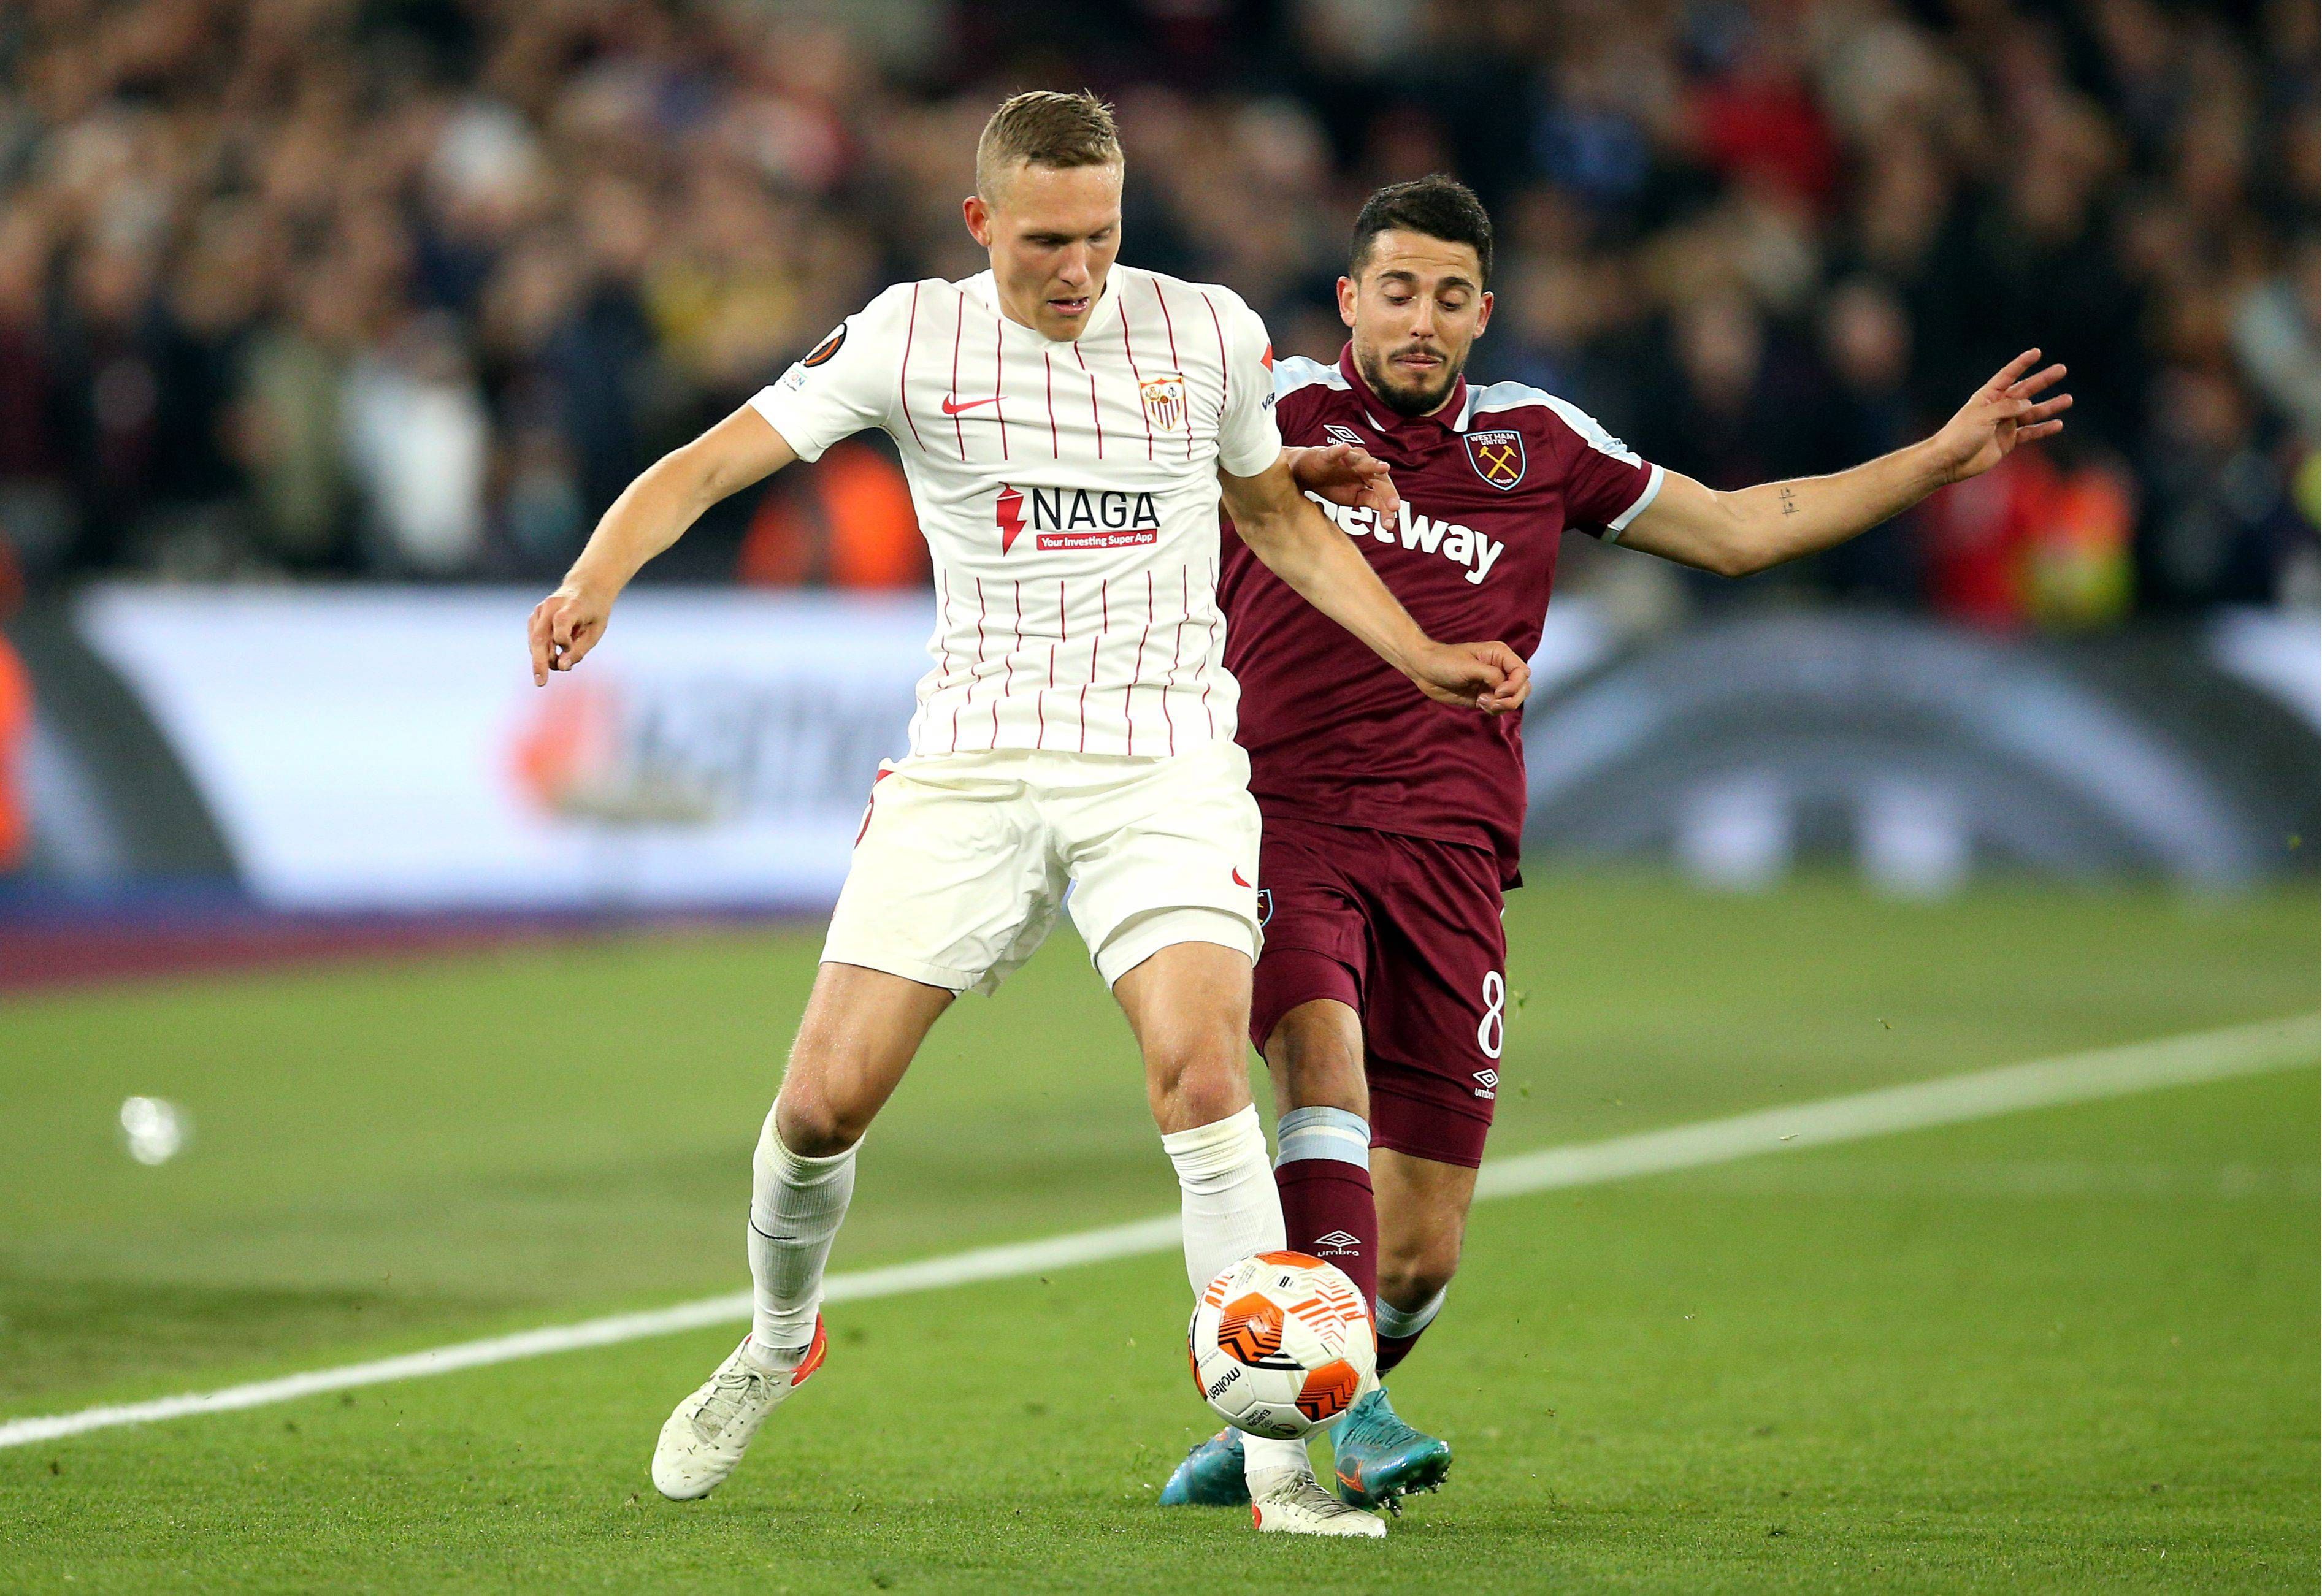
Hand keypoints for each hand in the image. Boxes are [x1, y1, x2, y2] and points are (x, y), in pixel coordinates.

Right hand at [528, 582, 613, 684]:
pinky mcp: (534, 617)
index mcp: (572, 605)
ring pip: (535, 641)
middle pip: (540, 637)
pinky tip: (555, 654)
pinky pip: (535, 640)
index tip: (568, 651)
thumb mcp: (596, 630)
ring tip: (561, 662)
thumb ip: (580, 649)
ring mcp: (540, 611)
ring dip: (544, 658)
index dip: (563, 640)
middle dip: (539, 662)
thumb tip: (561, 666)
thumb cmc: (594, 611)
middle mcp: (551, 606)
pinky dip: (543, 652)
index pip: (561, 622)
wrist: (585, 587)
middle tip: (541, 682)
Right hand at [1289, 442, 1400, 522]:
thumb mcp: (1353, 497)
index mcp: (1369, 477)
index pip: (1383, 493)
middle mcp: (1363, 465)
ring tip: (1383, 467)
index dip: (1387, 509)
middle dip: (1387, 493)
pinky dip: (1340, 450)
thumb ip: (1370, 500)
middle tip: (1394, 507)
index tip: (1388, 526)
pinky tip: (1345, 448)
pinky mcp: (1328, 455)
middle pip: (1378, 479)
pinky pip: (1334, 452)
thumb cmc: (1332, 483)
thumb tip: (1389, 512)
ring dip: (1373, 464)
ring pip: (1363, 461)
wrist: (1305, 473)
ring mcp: (1346, 459)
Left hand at [1408, 640, 1531, 714]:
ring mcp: (1493, 684)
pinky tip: (1479, 703)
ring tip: (1482, 702)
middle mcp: (1500, 669)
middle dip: (1511, 699)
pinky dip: (1493, 710)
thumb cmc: (1444, 662)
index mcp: (1500, 655)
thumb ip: (1491, 675)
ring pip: (1513, 699)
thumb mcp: (1469, 667)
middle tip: (1493, 702)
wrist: (1424, 671)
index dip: (1515, 685)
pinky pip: (1500, 707)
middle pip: (1523, 688)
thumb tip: (1504, 687)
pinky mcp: (1485, 696)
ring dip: (1502, 706)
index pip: (1522, 672)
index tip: (1498, 691)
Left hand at [1926, 349, 2071, 483]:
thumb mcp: (1983, 416)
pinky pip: (2029, 433)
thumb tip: (2029, 403)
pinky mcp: (2007, 441)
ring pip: (2032, 412)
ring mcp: (2004, 425)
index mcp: (1988, 396)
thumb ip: (2007, 408)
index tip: (2037, 352)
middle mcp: (1998, 408)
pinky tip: (2058, 424)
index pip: (2008, 375)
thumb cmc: (1960, 435)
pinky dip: (2043, 429)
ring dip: (2050, 405)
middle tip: (2062, 369)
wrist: (1949, 462)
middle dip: (2043, 380)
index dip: (2022, 363)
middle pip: (2025, 391)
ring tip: (2068, 399)